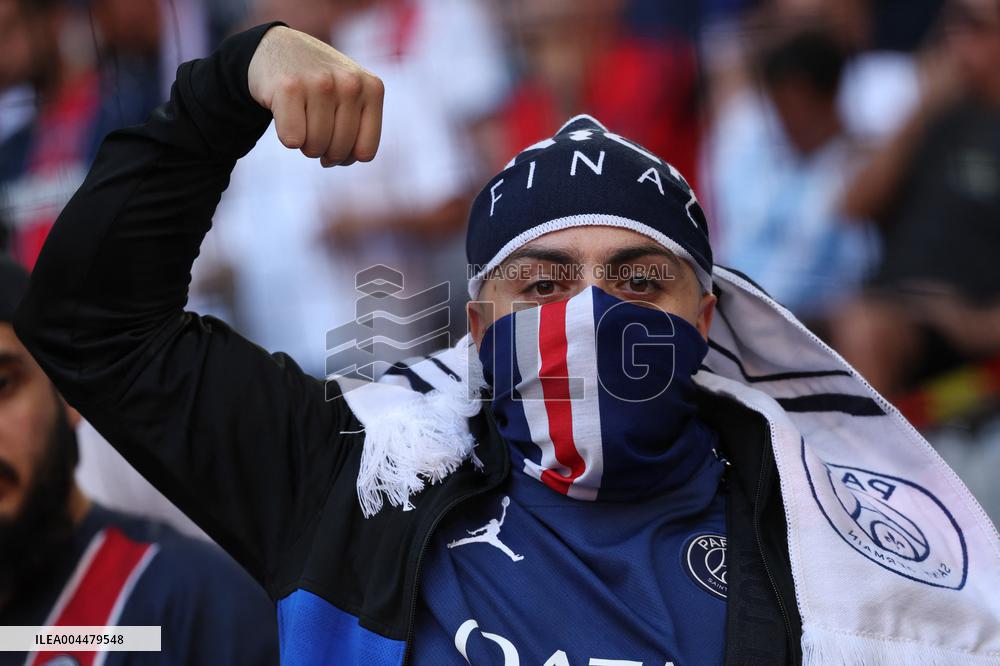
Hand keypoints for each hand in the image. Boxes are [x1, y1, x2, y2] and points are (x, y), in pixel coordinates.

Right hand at [248, 25, 383, 166]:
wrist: (279, 46)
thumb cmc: (320, 84)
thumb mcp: (352, 98)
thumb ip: (360, 130)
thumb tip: (340, 161)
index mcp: (373, 89)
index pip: (365, 153)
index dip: (346, 157)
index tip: (334, 140)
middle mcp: (350, 83)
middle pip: (339, 152)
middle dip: (323, 150)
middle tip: (313, 127)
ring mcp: (320, 83)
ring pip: (315, 147)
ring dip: (304, 143)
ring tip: (300, 119)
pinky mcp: (289, 87)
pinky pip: (292, 140)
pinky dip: (285, 135)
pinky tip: (285, 112)